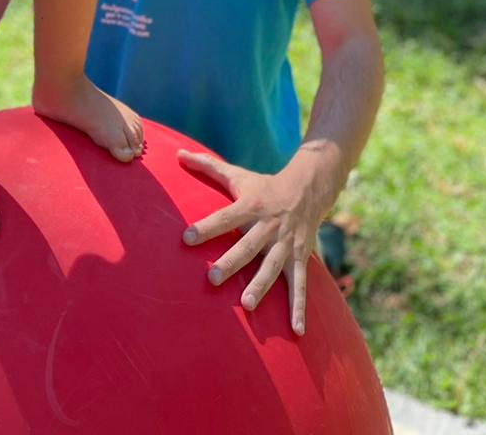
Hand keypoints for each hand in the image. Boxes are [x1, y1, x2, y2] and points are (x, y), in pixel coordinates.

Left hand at [178, 149, 327, 335]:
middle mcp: (268, 226)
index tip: (185, 238)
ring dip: (261, 285)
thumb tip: (177, 152)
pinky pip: (301, 285)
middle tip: (212, 278)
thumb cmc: (264, 186)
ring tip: (246, 304)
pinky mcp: (299, 258)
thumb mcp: (237, 174)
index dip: (206, 226)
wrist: (308, 189)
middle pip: (247, 245)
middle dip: (231, 262)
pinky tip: (297, 332)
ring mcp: (285, 244)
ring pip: (272, 267)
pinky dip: (299, 308)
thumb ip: (207, 166)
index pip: (225, 216)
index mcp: (251, 205)